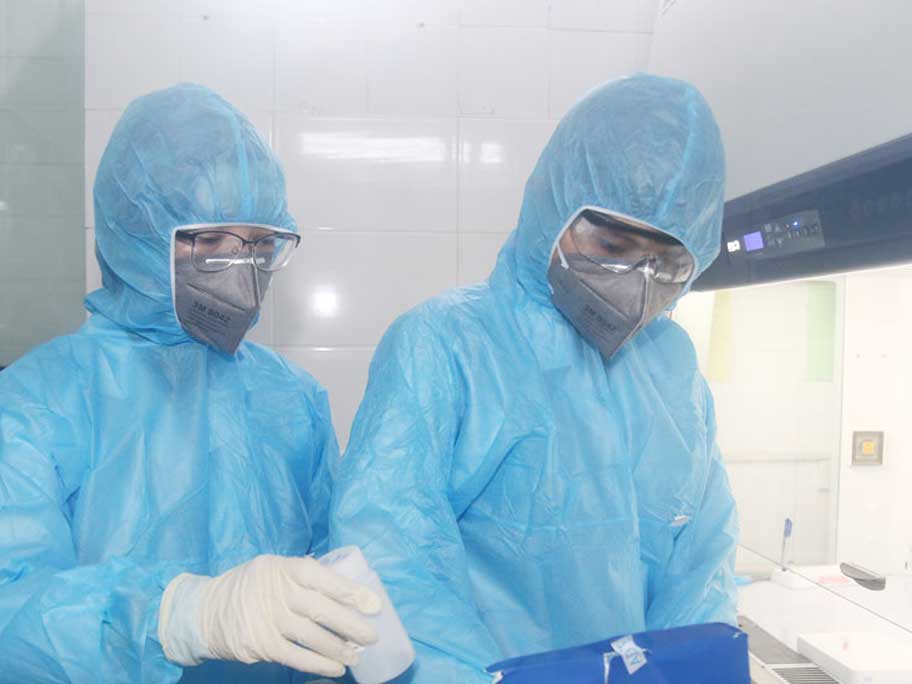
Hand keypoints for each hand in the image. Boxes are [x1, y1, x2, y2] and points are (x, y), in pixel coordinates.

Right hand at [159, 554, 381, 676]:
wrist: (204, 611)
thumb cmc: (249, 587)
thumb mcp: (272, 569)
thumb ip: (301, 577)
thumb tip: (344, 589)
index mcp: (282, 568)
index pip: (322, 577)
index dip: (350, 591)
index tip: (374, 605)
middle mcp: (275, 592)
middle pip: (320, 609)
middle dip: (350, 624)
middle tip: (372, 636)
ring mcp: (266, 619)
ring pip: (311, 636)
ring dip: (338, 649)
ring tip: (357, 656)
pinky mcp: (259, 644)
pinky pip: (295, 656)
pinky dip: (319, 664)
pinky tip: (336, 668)